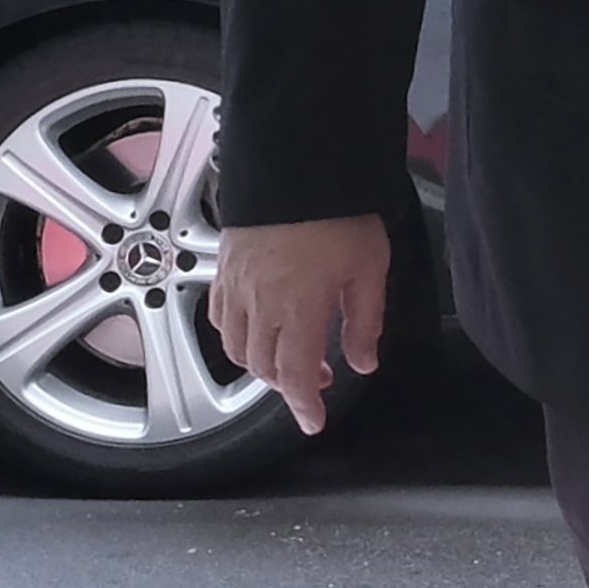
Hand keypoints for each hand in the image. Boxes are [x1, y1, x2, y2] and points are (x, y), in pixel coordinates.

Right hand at [208, 214, 395, 436]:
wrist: (297, 165)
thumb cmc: (337, 213)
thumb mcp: (370, 269)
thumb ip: (366, 322)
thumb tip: (363, 361)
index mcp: (299, 309)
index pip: (296, 376)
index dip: (304, 406)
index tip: (312, 422)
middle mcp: (260, 303)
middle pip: (263, 367)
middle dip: (289, 385)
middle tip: (318, 381)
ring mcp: (236, 285)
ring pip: (235, 346)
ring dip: (260, 364)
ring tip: (288, 357)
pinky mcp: (222, 267)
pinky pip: (218, 316)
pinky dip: (234, 335)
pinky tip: (254, 329)